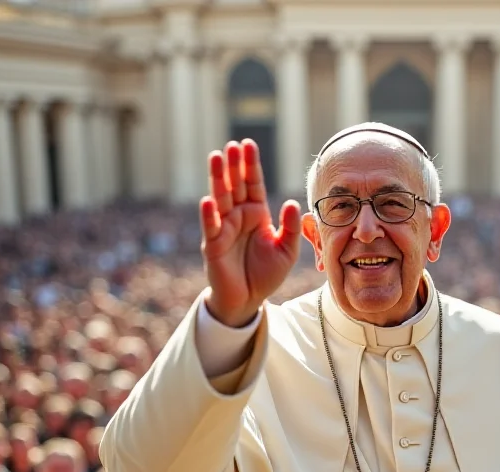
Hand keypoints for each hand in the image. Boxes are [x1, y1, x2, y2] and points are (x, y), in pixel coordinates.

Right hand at [200, 140, 300, 326]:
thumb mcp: (287, 250)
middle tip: (233, 145)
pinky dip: (209, 215)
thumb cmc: (267, 273)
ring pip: (220, 199)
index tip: (249, 144)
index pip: (253, 184)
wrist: (249, 299)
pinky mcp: (213, 245)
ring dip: (218, 179)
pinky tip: (208, 200)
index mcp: (256, 213)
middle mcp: (238, 216)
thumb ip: (290, 228)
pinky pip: (211, 227)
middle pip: (236, 185)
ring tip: (216, 157)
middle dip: (234, 165)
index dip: (251, 165)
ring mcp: (224, 228)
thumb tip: (291, 202)